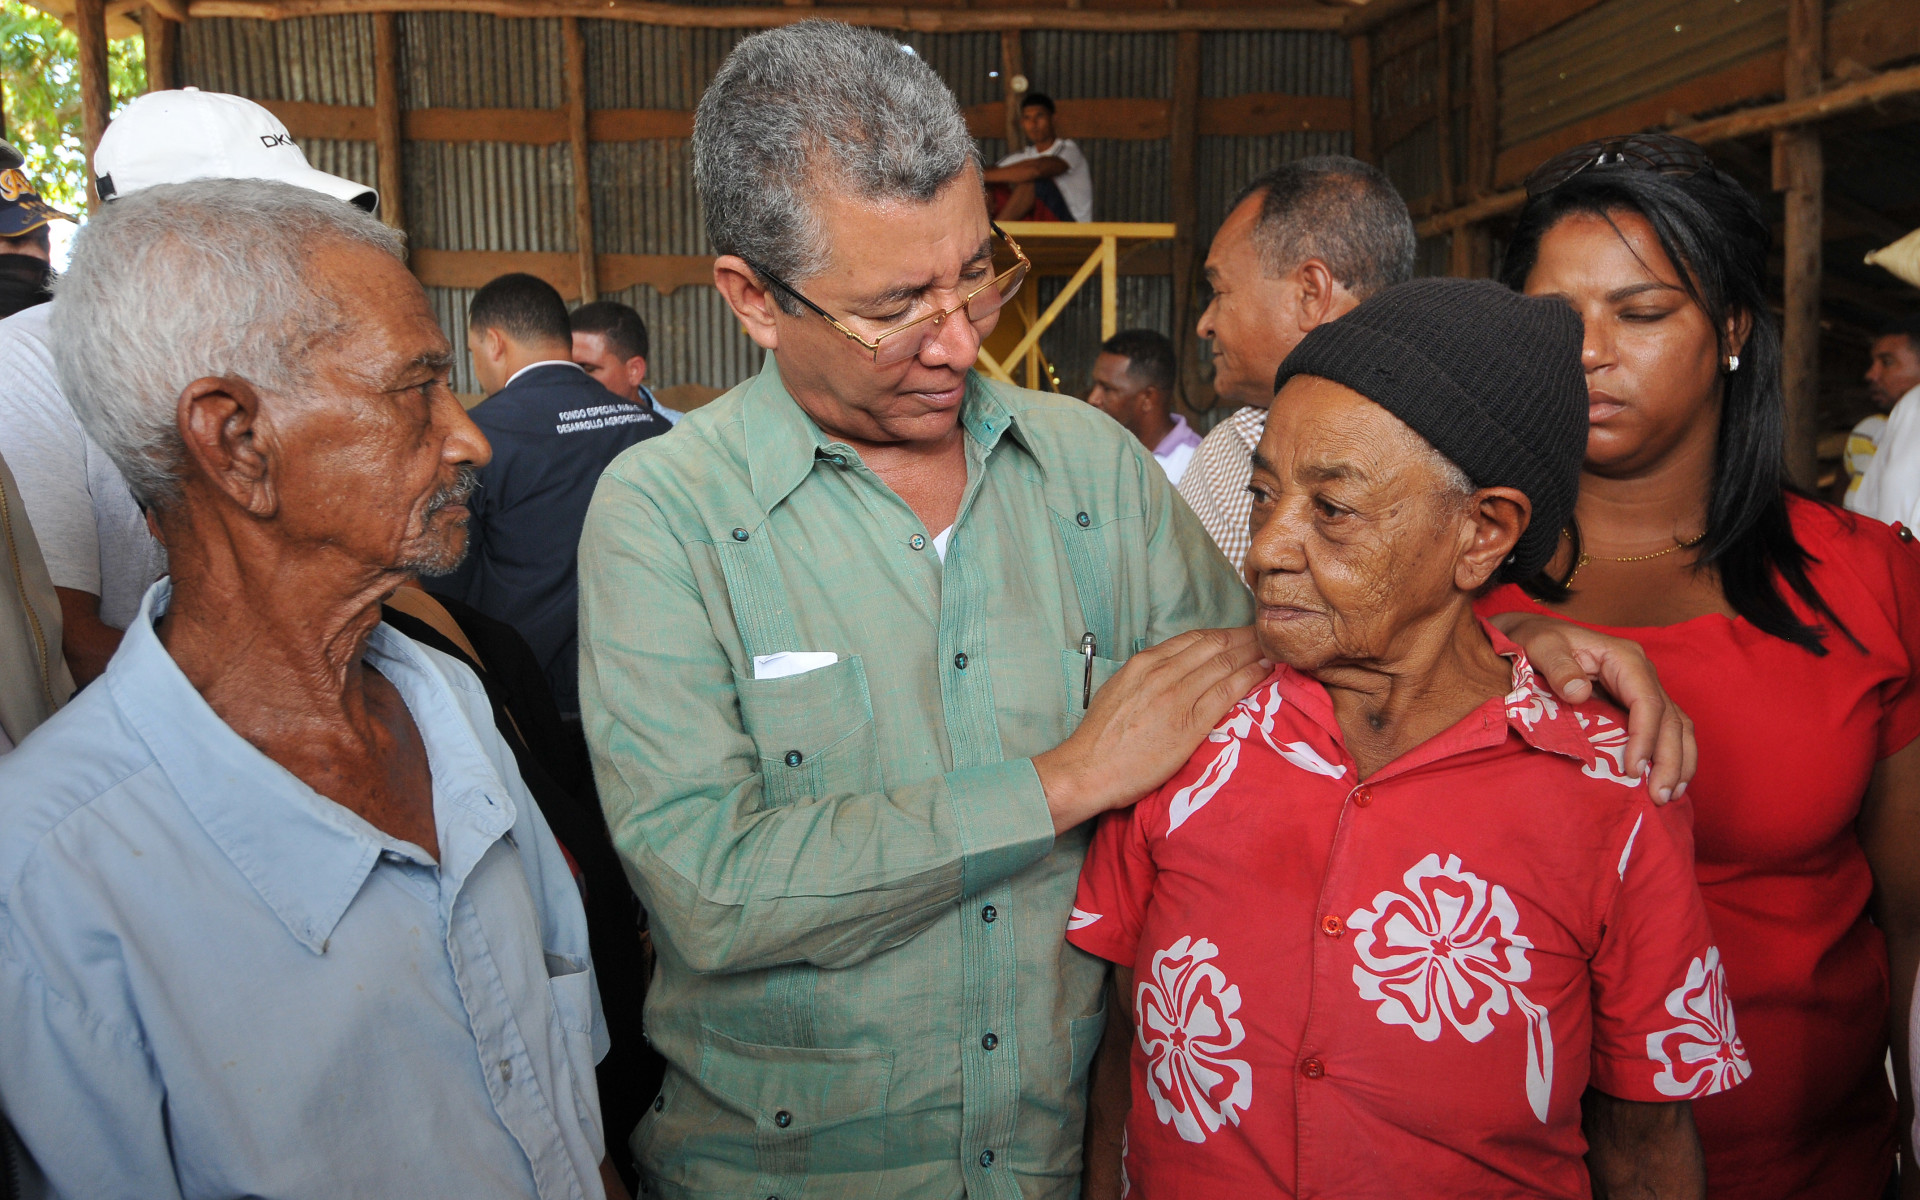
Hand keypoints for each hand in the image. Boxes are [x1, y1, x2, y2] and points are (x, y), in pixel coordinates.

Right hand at [1033, 627, 1270, 833]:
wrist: (1088, 769)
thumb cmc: (1100, 738)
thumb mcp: (1119, 691)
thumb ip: (1146, 677)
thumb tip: (1168, 672)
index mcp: (1145, 664)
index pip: (1194, 639)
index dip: (1222, 634)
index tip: (1239, 634)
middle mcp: (1163, 673)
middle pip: (1214, 645)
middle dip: (1244, 637)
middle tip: (1266, 634)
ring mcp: (1178, 697)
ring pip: (1225, 663)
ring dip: (1254, 652)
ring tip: (1273, 649)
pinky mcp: (1190, 724)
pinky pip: (1228, 691)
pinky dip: (1250, 676)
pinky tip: (1266, 670)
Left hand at [1488, 612, 1696, 803]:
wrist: (1533, 635)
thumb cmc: (1536, 640)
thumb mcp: (1540, 645)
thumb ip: (1558, 666)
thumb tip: (1579, 693)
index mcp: (1624, 658)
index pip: (1647, 701)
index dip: (1645, 738)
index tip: (1632, 769)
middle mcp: (1641, 673)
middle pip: (1671, 719)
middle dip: (1669, 760)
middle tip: (1659, 796)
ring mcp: (1643, 688)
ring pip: (1677, 727)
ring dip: (1679, 763)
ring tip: (1667, 796)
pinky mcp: (1637, 704)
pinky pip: (1666, 731)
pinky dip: (1672, 757)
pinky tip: (1667, 782)